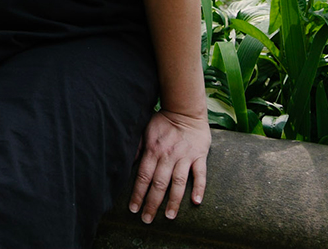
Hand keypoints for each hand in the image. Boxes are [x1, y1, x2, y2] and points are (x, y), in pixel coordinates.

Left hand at [129, 109, 209, 223]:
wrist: (185, 109)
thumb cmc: (163, 121)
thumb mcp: (145, 130)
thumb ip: (137, 147)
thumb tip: (127, 163)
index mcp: (153, 151)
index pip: (143, 176)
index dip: (137, 193)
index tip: (133, 208)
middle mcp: (168, 156)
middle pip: (159, 184)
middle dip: (152, 203)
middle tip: (147, 219)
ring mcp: (185, 157)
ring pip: (178, 183)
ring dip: (174, 201)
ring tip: (168, 217)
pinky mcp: (199, 156)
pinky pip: (200, 174)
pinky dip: (199, 188)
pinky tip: (196, 202)